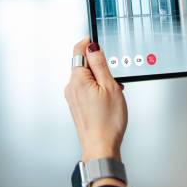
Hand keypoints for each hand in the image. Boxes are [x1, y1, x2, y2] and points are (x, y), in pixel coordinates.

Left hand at [65, 37, 127, 186]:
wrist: (101, 147)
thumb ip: (100, 64)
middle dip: (100, 66)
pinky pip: (87, 89)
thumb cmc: (107, 122)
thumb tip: (92, 47)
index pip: (78, 51)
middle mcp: (71, 88)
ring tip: (114, 92)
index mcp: (77, 80)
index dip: (89, 43)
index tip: (96, 39)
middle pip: (84, 65)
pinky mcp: (77, 105)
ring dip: (101, 79)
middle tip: (114, 76)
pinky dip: (98, 89)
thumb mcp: (110, 86)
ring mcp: (73, 97)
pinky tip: (109, 100)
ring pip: (87, 78)